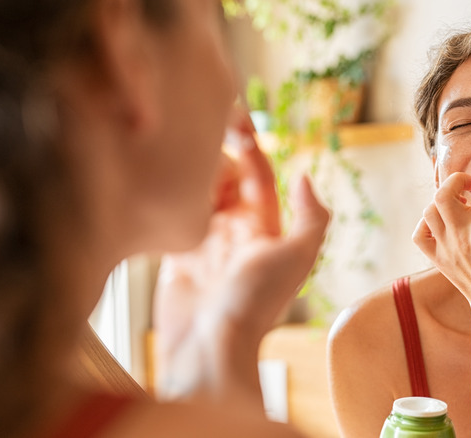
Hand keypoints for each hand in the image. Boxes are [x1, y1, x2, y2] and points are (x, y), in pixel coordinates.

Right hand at [153, 110, 329, 400]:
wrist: (208, 348)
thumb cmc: (255, 304)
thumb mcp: (296, 257)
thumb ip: (310, 217)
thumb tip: (303, 175)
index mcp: (265, 227)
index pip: (257, 173)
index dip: (247, 144)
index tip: (231, 115)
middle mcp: (236, 231)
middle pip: (224, 177)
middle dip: (214, 156)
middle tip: (196, 140)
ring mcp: (204, 243)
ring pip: (198, 192)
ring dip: (191, 174)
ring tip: (177, 158)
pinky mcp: (174, 256)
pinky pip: (173, 216)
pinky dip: (169, 199)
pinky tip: (160, 181)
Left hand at [412, 142, 470, 309]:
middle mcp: (463, 239)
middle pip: (444, 195)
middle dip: (456, 180)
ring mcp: (446, 249)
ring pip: (429, 211)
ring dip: (443, 200)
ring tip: (461, 204)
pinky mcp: (436, 258)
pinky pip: (419, 233)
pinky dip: (426, 222)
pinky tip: (444, 222)